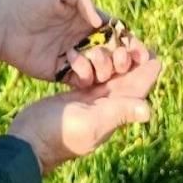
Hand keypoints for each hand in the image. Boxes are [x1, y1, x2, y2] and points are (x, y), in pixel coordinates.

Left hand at [0, 0, 135, 87]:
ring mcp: (73, 56)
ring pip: (101, 69)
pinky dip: (85, 75)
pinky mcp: (60, 72)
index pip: (116, 31)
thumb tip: (100, 21)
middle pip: (114, 53)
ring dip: (105, 68)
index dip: (130, 40)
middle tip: (121, 59)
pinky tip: (74, 63)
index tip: (140, 49)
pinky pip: (81, 80)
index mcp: (87, 17)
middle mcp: (83, 38)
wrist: (1, 22)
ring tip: (96, 59)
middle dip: (123, 59)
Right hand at [8, 52, 162, 174]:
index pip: (139, 88)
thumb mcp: (91, 121)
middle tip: (130, 40)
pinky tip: (95, 51)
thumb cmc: (61, 134)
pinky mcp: (77, 96)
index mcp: (117, 110)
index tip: (152, 51)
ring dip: (112, 60)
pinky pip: (92, 77)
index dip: (147, 69)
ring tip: (116, 41)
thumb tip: (149, 111)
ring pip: (110, 76)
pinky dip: (95, 65)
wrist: (30, 141)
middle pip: (126, 79)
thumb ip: (119, 112)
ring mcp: (92, 101)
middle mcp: (109, 105)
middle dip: (130, 60)